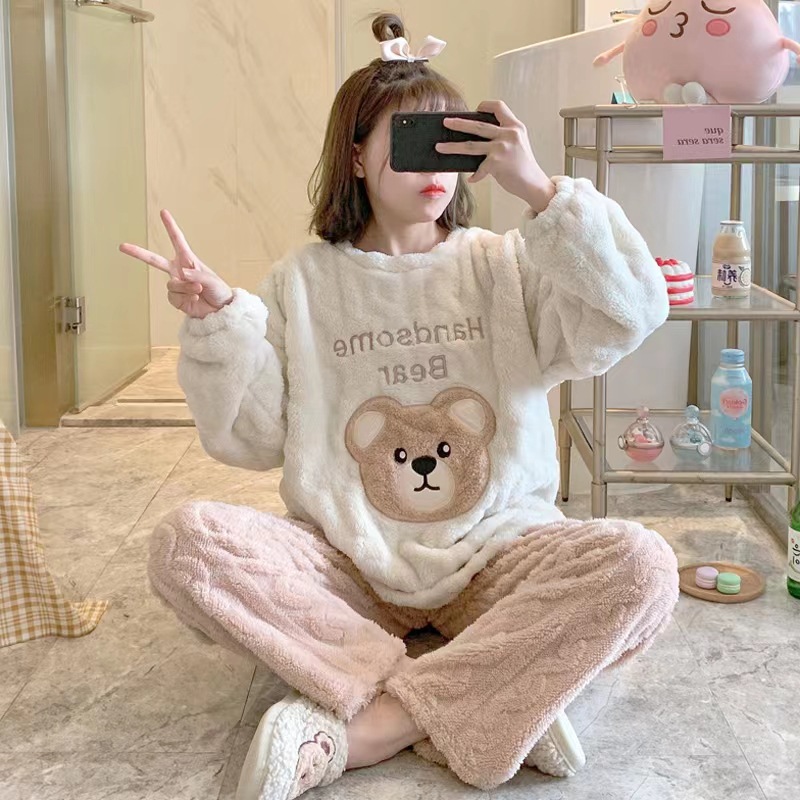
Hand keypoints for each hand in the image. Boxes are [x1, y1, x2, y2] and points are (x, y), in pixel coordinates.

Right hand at [119, 210, 233, 318]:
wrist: (220, 309)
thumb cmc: (218, 290)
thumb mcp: (211, 279)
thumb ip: (196, 275)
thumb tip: (181, 274)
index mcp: (188, 260)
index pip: (177, 240)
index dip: (170, 226)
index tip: (163, 212)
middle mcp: (179, 270)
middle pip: (154, 260)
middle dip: (138, 253)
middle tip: (122, 246)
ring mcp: (176, 284)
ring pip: (172, 284)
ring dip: (186, 288)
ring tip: (198, 290)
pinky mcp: (176, 298)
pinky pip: (173, 296)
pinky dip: (185, 298)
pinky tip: (194, 299)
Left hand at [435, 99, 555, 213]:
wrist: (534, 184)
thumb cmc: (523, 166)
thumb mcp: (517, 145)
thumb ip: (502, 137)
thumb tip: (476, 138)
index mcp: (514, 126)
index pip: (498, 107)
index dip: (485, 106)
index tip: (475, 110)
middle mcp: (509, 134)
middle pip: (478, 125)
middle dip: (459, 123)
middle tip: (445, 122)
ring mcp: (502, 148)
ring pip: (471, 145)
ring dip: (453, 147)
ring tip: (439, 147)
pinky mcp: (497, 163)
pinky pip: (479, 168)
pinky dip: (475, 175)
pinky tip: (472, 179)